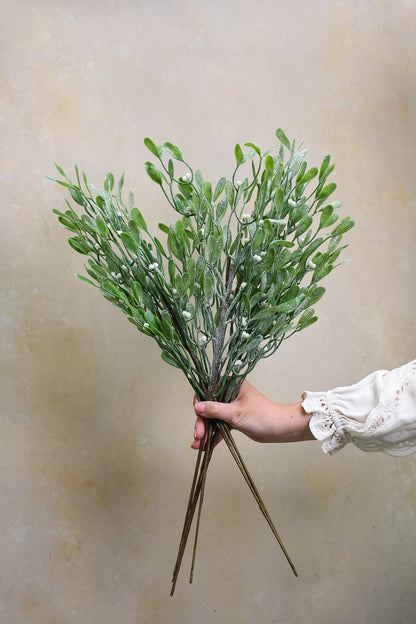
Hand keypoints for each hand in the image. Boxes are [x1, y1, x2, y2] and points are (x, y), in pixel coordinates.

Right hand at [191, 379, 314, 448]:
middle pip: (209, 405)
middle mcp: (230, 392)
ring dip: (205, 430)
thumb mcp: (236, 413)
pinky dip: (213, 434)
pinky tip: (205, 445)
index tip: (197, 414)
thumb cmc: (262, 416)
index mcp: (232, 383)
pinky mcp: (233, 418)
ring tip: (198, 443)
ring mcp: (231, 406)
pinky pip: (219, 425)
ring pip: (213, 417)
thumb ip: (215, 410)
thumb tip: (197, 407)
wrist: (279, 429)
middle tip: (198, 434)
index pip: (209, 388)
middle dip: (202, 421)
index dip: (200, 401)